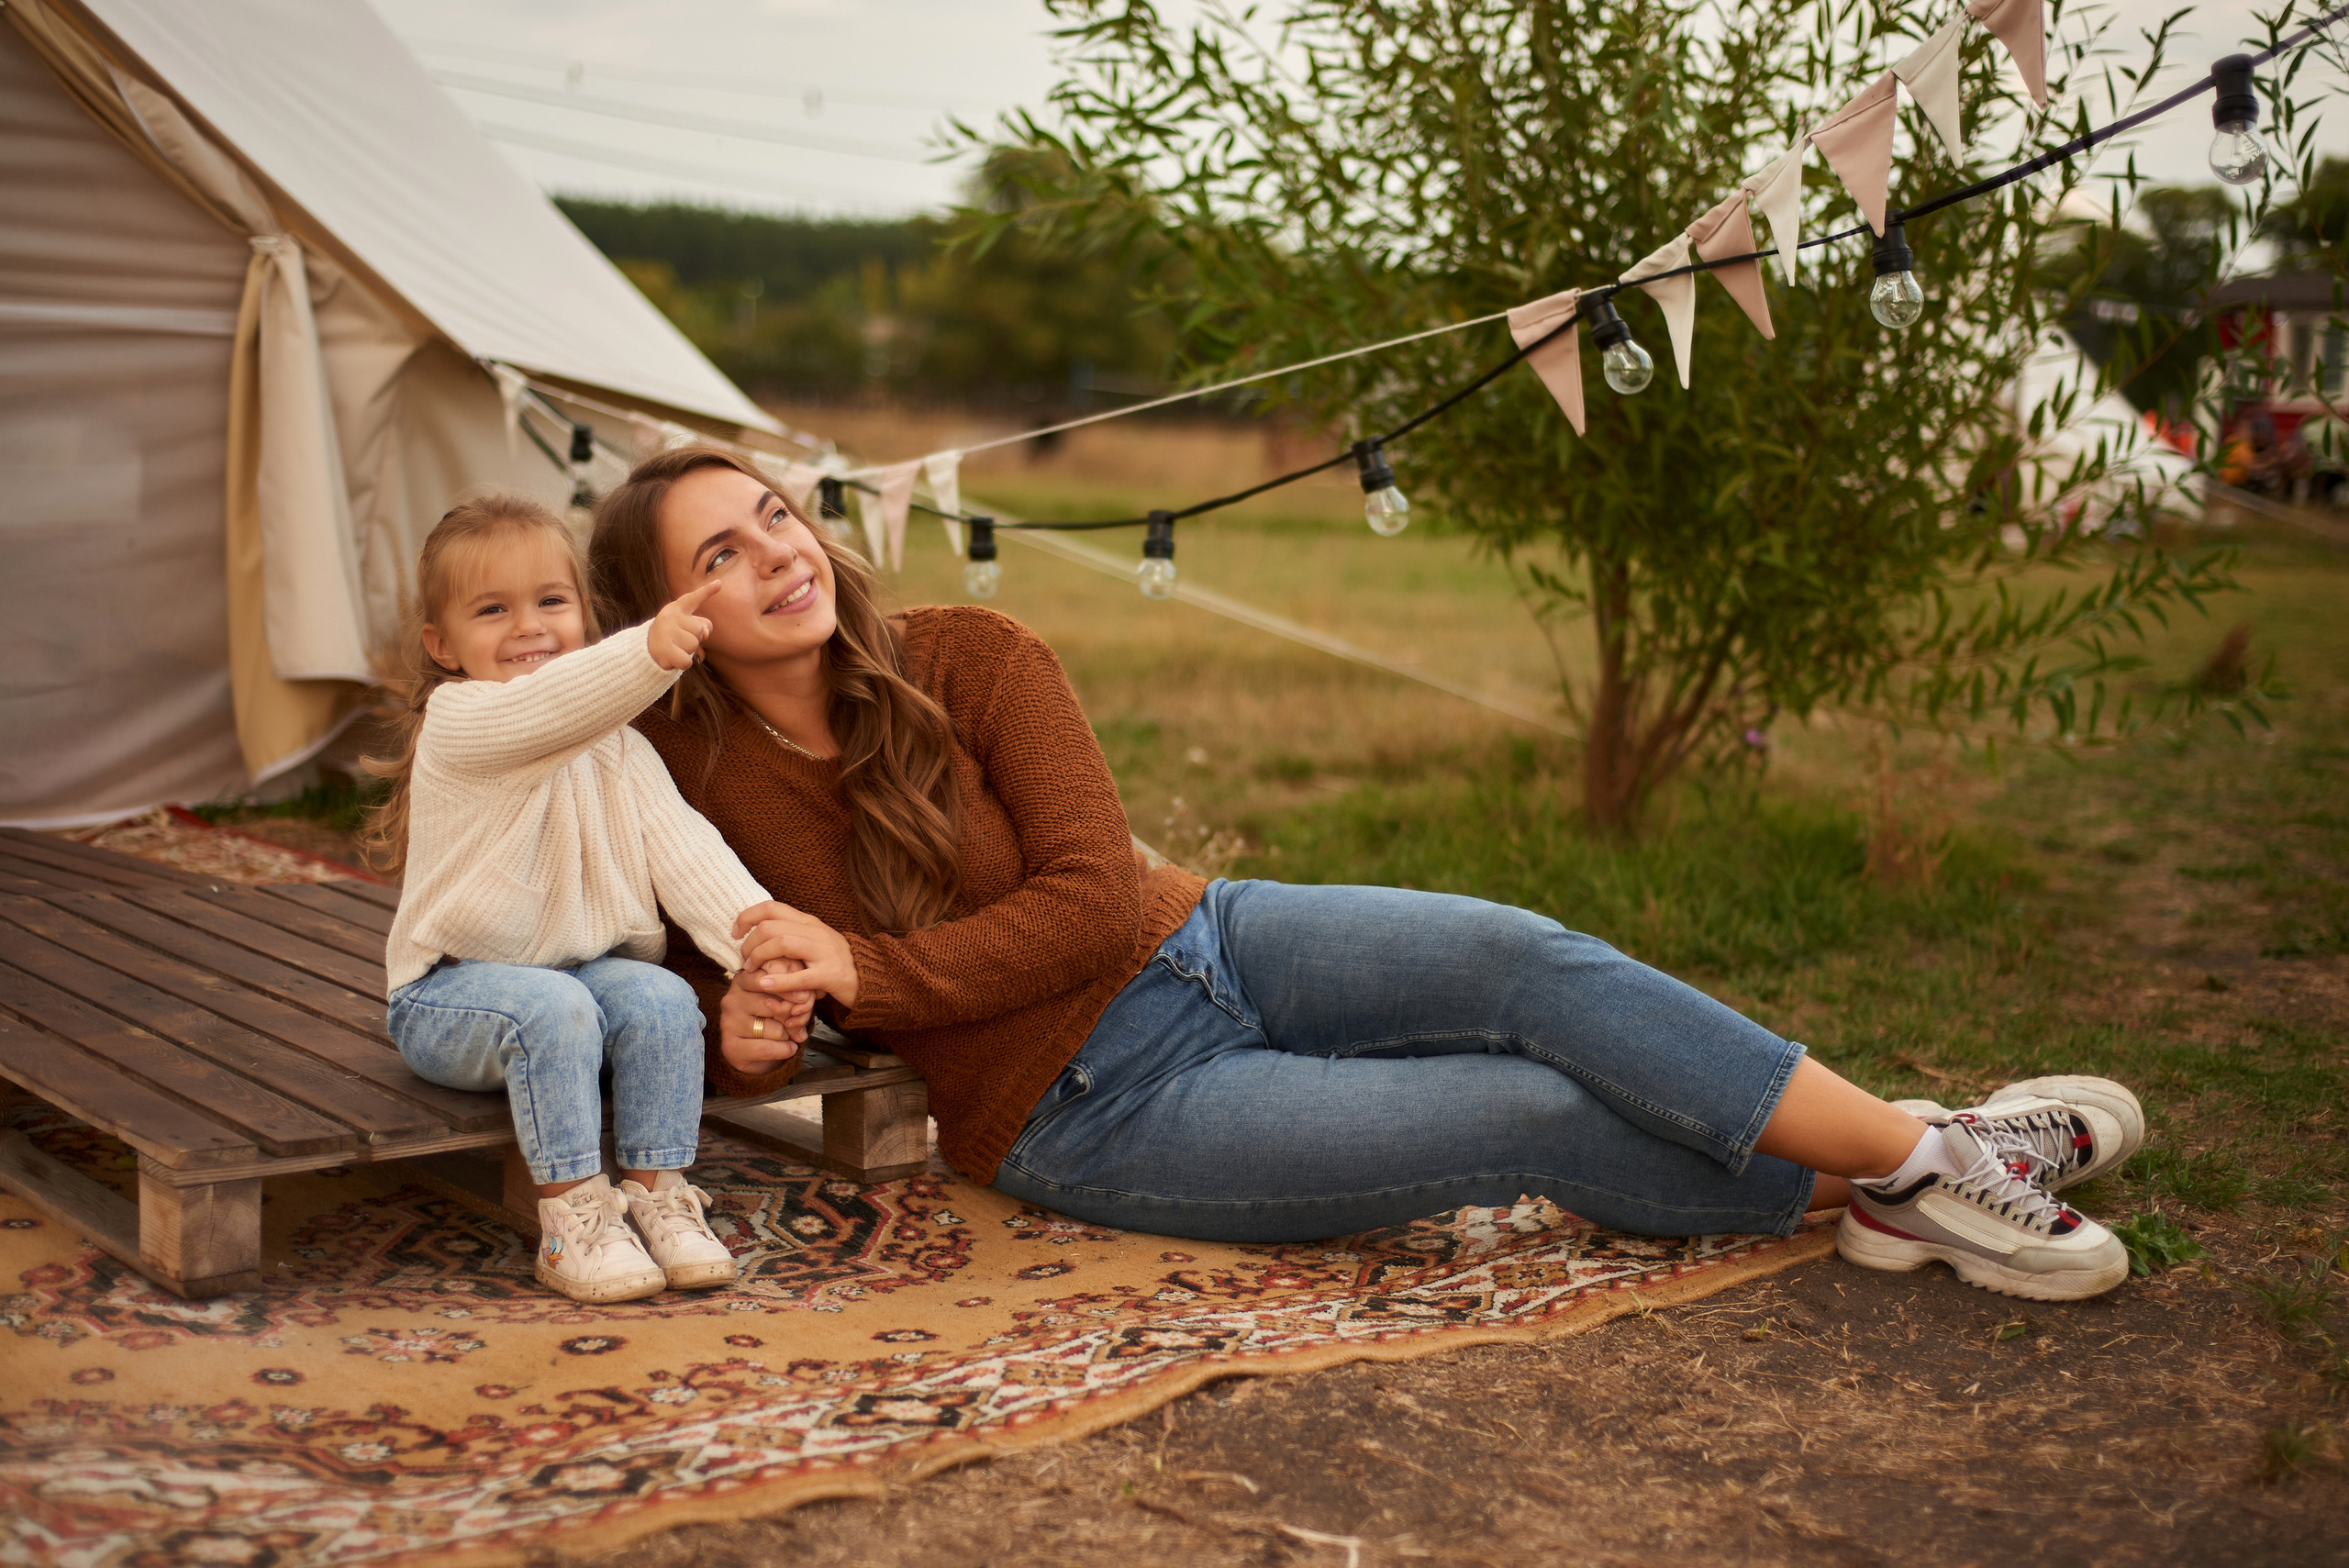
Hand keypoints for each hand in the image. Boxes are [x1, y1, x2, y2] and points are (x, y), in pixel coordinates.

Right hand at [647, 579, 722, 671]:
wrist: (646, 649)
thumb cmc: (672, 636)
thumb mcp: (685, 626)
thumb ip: (701, 625)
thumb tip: (706, 633)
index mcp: (677, 609)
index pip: (693, 598)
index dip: (707, 591)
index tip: (720, 583)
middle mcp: (670, 617)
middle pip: (699, 631)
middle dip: (694, 639)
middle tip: (679, 640)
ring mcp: (666, 632)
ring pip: (694, 646)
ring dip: (688, 651)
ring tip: (675, 647)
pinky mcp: (664, 649)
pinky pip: (687, 661)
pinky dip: (683, 663)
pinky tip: (672, 658)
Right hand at [718, 964, 810, 1074]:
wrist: (760, 1053)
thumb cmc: (775, 1018)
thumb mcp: (787, 998)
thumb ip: (794, 991)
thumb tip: (804, 996)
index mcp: (743, 980)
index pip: (771, 978)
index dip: (792, 988)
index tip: (805, 996)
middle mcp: (732, 998)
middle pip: (775, 1004)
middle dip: (794, 1015)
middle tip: (799, 1022)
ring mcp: (728, 1022)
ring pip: (775, 1028)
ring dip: (789, 1035)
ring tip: (788, 1035)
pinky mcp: (730, 1046)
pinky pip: (766, 1048)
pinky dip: (784, 1050)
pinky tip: (789, 1048)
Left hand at [733, 899, 859, 1010]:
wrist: (871, 976)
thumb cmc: (836, 961)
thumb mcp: (814, 940)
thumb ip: (791, 934)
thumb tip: (757, 932)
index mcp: (808, 921)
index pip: (771, 908)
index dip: (746, 917)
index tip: (735, 933)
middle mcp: (815, 932)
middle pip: (770, 927)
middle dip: (749, 944)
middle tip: (744, 960)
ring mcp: (823, 952)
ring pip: (781, 944)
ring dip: (758, 957)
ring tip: (751, 971)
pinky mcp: (829, 974)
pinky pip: (798, 975)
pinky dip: (777, 980)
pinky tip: (764, 985)